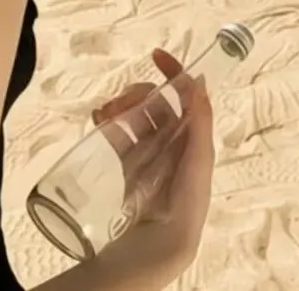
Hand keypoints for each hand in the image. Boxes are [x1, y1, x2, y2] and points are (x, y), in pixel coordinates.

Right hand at [90, 48, 215, 271]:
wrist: (157, 243)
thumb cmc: (185, 201)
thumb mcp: (199, 161)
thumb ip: (200, 122)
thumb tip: (199, 82)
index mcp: (190, 135)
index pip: (183, 95)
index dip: (173, 72)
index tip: (156, 55)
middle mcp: (169, 138)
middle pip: (152, 101)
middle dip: (136, 94)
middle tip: (119, 104)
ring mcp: (145, 149)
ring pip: (131, 112)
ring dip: (118, 105)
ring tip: (104, 114)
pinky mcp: (124, 162)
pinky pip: (114, 131)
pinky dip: (106, 120)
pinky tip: (98, 120)